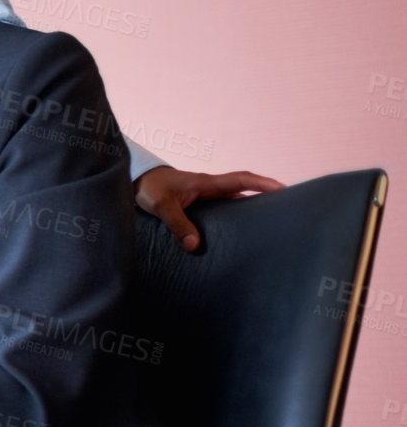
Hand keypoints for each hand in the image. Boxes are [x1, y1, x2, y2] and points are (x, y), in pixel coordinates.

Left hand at [134, 166, 284, 250]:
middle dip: (266, 197)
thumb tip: (195, 246)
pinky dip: (234, 220)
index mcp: (206, 183)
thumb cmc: (149, 188)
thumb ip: (177, 224)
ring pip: (235, 202)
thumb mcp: (161, 205)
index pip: (240, 180)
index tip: (283, 188)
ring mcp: (207, 197)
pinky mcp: (201, 207)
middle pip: (245, 191)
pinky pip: (223, 212)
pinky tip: (240, 235)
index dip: (262, 183)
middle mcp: (211, 189)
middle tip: (290, 209)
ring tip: (273, 226)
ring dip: (251, 210)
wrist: (137, 181)